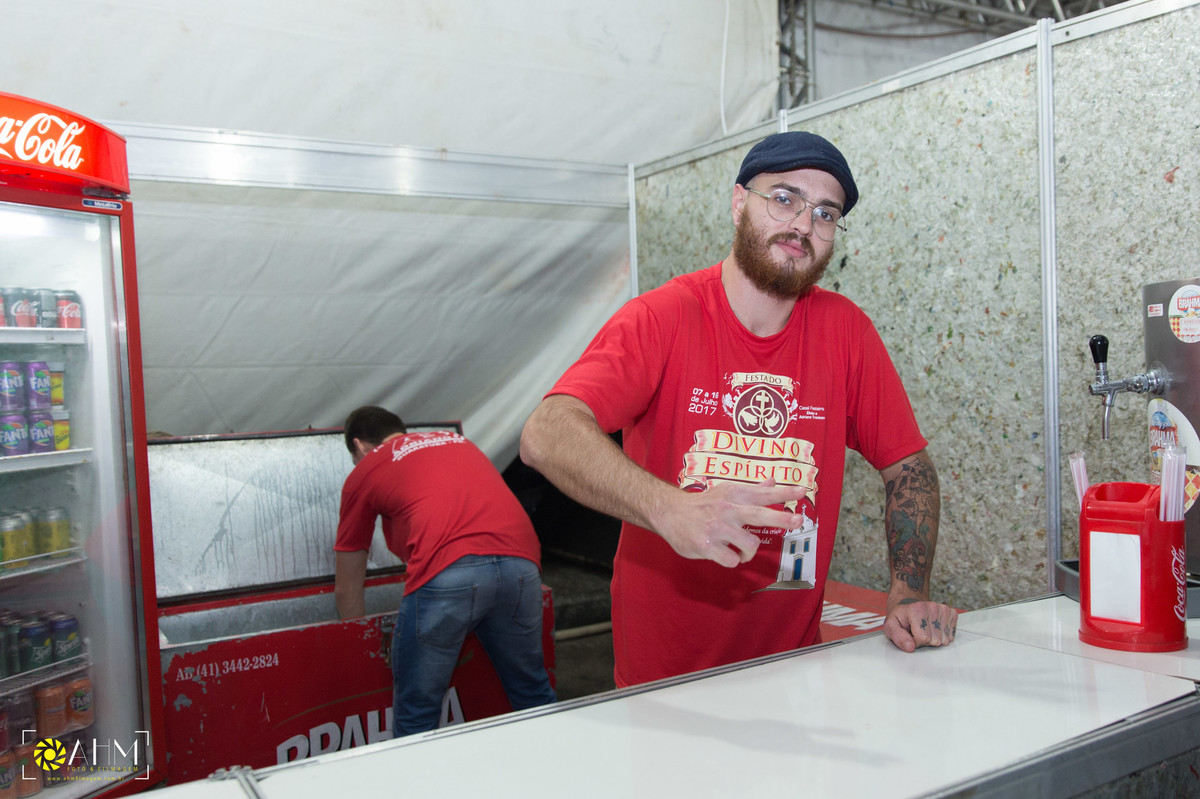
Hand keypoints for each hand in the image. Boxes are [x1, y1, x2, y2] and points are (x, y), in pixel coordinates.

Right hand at [651, 479, 809, 567]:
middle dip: (781, 518)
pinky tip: (724, 554)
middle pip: (759, 514)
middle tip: (798, 521)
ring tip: (741, 550)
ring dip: (749, 552)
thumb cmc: (703, 504)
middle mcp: (726, 509)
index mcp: (733, 494)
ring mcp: (716, 529)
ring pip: (749, 544)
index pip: (762, 492)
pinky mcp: (707, 546)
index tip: (803, 490)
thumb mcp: (725, 491)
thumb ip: (751, 490)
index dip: (784, 492)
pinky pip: (732, 560)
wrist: (669, 513)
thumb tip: (772, 481)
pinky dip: (733, 560)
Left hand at [883, 598, 956, 651]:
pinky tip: (935, 629)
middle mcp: (932, 607)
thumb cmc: (900, 618)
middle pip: (935, 640)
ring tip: (926, 630)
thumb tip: (910, 647)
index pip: (923, 638)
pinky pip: (952, 634)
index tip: (910, 635)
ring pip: (944, 639)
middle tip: (918, 632)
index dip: (915, 642)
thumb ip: (897, 637)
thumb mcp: (890, 626)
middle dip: (926, 641)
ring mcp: (943, 609)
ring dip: (935, 639)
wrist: (908, 607)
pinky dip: (944, 635)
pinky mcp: (951, 613)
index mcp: (916, 609)